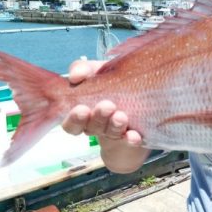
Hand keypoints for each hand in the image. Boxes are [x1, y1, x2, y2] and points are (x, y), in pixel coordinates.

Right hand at [62, 58, 148, 172]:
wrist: (140, 99)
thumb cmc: (111, 82)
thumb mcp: (96, 71)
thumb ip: (82, 69)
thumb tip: (75, 76)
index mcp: (82, 113)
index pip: (71, 123)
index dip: (74, 118)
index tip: (82, 109)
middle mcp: (95, 126)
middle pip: (90, 128)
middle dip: (97, 118)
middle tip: (106, 106)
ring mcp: (113, 133)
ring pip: (110, 133)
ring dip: (114, 125)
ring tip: (121, 116)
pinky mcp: (130, 139)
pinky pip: (129, 142)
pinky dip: (130, 139)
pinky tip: (134, 135)